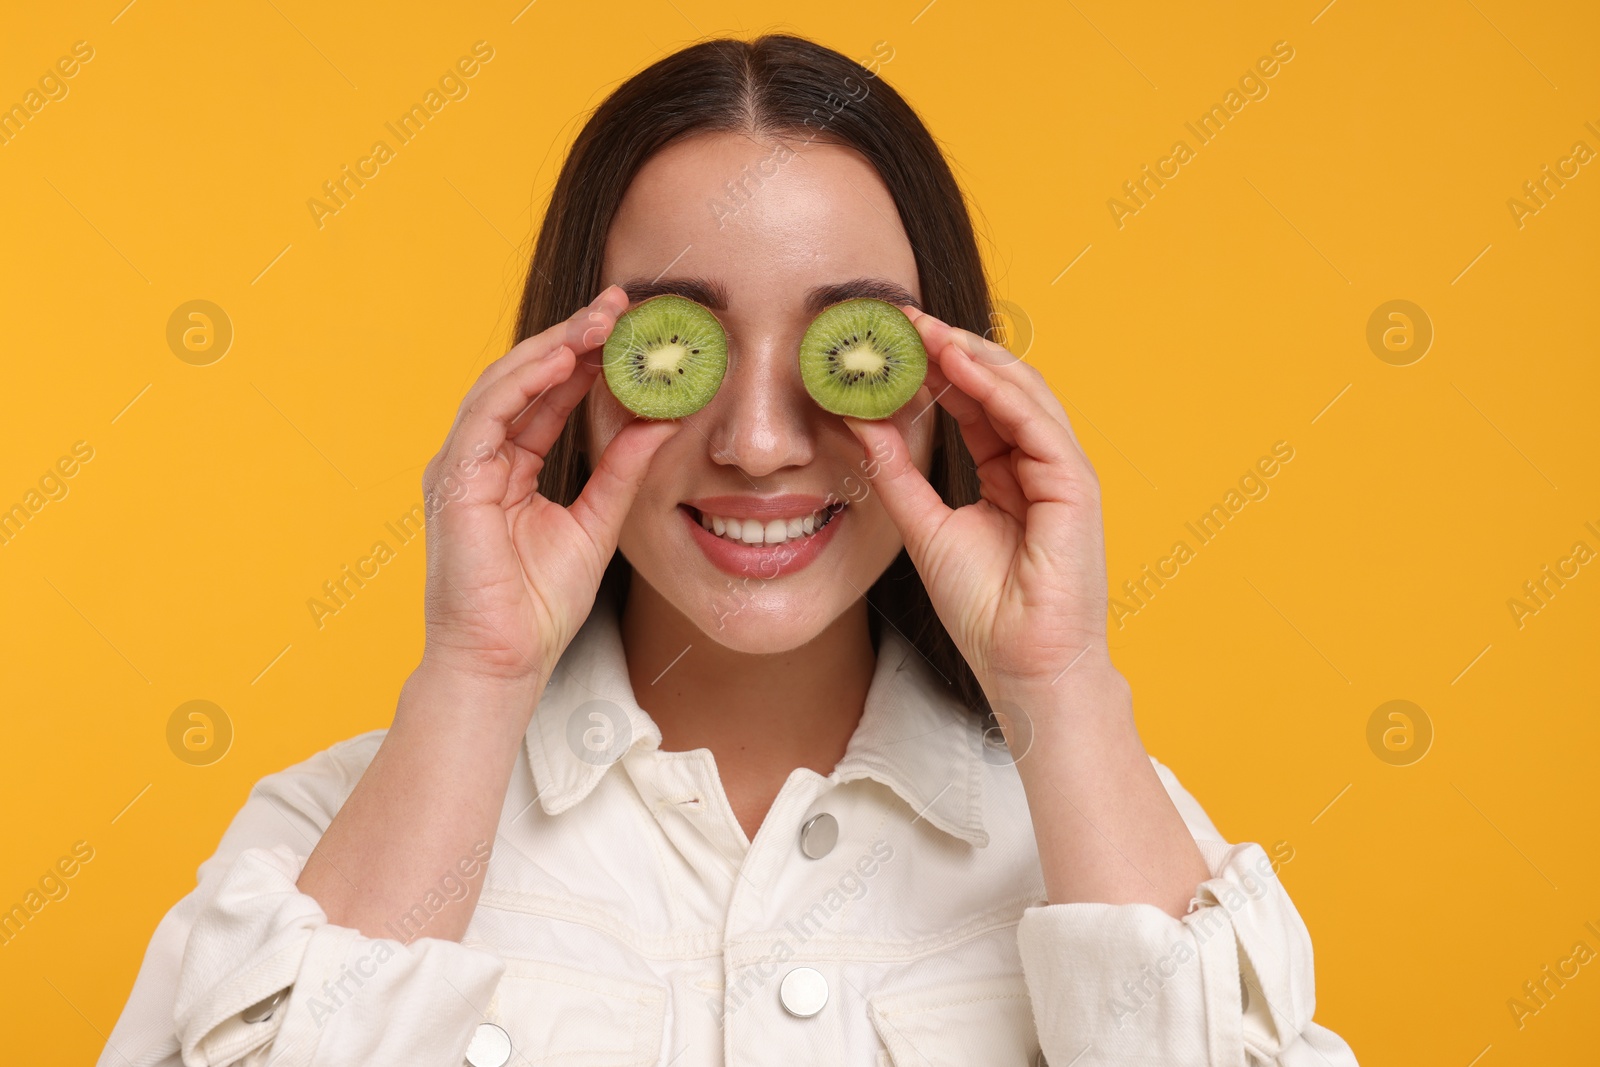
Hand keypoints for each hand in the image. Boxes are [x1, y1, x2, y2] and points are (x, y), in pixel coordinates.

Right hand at [419, 284, 681, 686]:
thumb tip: (664, 421)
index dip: (588, 359)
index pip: (549, 397)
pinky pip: (488, 413)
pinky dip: (524, 380)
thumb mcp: (597, 523)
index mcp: (510, 468)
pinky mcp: (453, 479)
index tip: (633, 330)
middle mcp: (482, 459)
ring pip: (504, 384)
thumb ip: (623, 470)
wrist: (503, 663)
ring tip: (600, 320)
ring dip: (553, 346)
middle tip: (620, 304)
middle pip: (526, 379)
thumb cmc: (537, 608)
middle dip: (573, 338)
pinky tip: (563, 357)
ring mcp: (463, 466)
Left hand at [840, 309, 1112, 698]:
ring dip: (974, 357)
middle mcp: (1037, 466)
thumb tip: (857, 420)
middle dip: (953, 349)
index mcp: (1007, 474)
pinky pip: (1036, 424)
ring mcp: (1061, 473)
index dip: (935, 369)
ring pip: (1023, 394)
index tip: (892, 342)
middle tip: (904, 319)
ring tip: (926, 331)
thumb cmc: (983, 610)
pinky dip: (999, 390)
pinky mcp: (1075, 486)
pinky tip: (961, 367)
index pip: (974, 404)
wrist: (1022, 665)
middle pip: (1000, 388)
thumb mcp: (923, 524)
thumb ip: (896, 471)